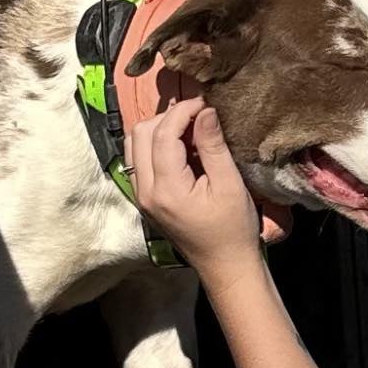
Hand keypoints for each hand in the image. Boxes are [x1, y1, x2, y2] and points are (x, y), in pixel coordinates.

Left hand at [126, 98, 292, 278]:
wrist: (225, 265)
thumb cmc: (233, 228)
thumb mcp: (229, 184)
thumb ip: (213, 145)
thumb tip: (205, 110)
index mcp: (166, 189)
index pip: (162, 133)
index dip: (183, 110)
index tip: (206, 103)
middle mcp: (145, 191)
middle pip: (141, 133)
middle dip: (168, 117)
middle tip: (198, 116)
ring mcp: (141, 196)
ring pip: (135, 144)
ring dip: (158, 129)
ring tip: (189, 130)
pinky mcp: (144, 198)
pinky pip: (138, 160)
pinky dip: (155, 145)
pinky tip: (180, 147)